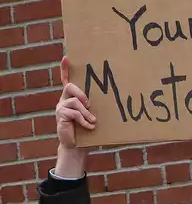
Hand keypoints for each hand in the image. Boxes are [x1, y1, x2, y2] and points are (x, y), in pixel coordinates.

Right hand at [54, 56, 94, 176]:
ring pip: (75, 102)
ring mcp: (61, 107)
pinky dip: (84, 121)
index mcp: (73, 96)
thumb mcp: (94, 113)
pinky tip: (90, 127)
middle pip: (70, 86)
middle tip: (89, 104)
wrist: (78, 146)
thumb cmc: (89, 128)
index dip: (65, 69)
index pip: (67, 79)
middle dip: (81, 93)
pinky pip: (74, 114)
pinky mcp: (60, 116)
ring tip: (93, 121)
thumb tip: (118, 97)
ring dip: (86, 112)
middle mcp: (64, 99)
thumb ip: (98, 105)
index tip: (66, 57)